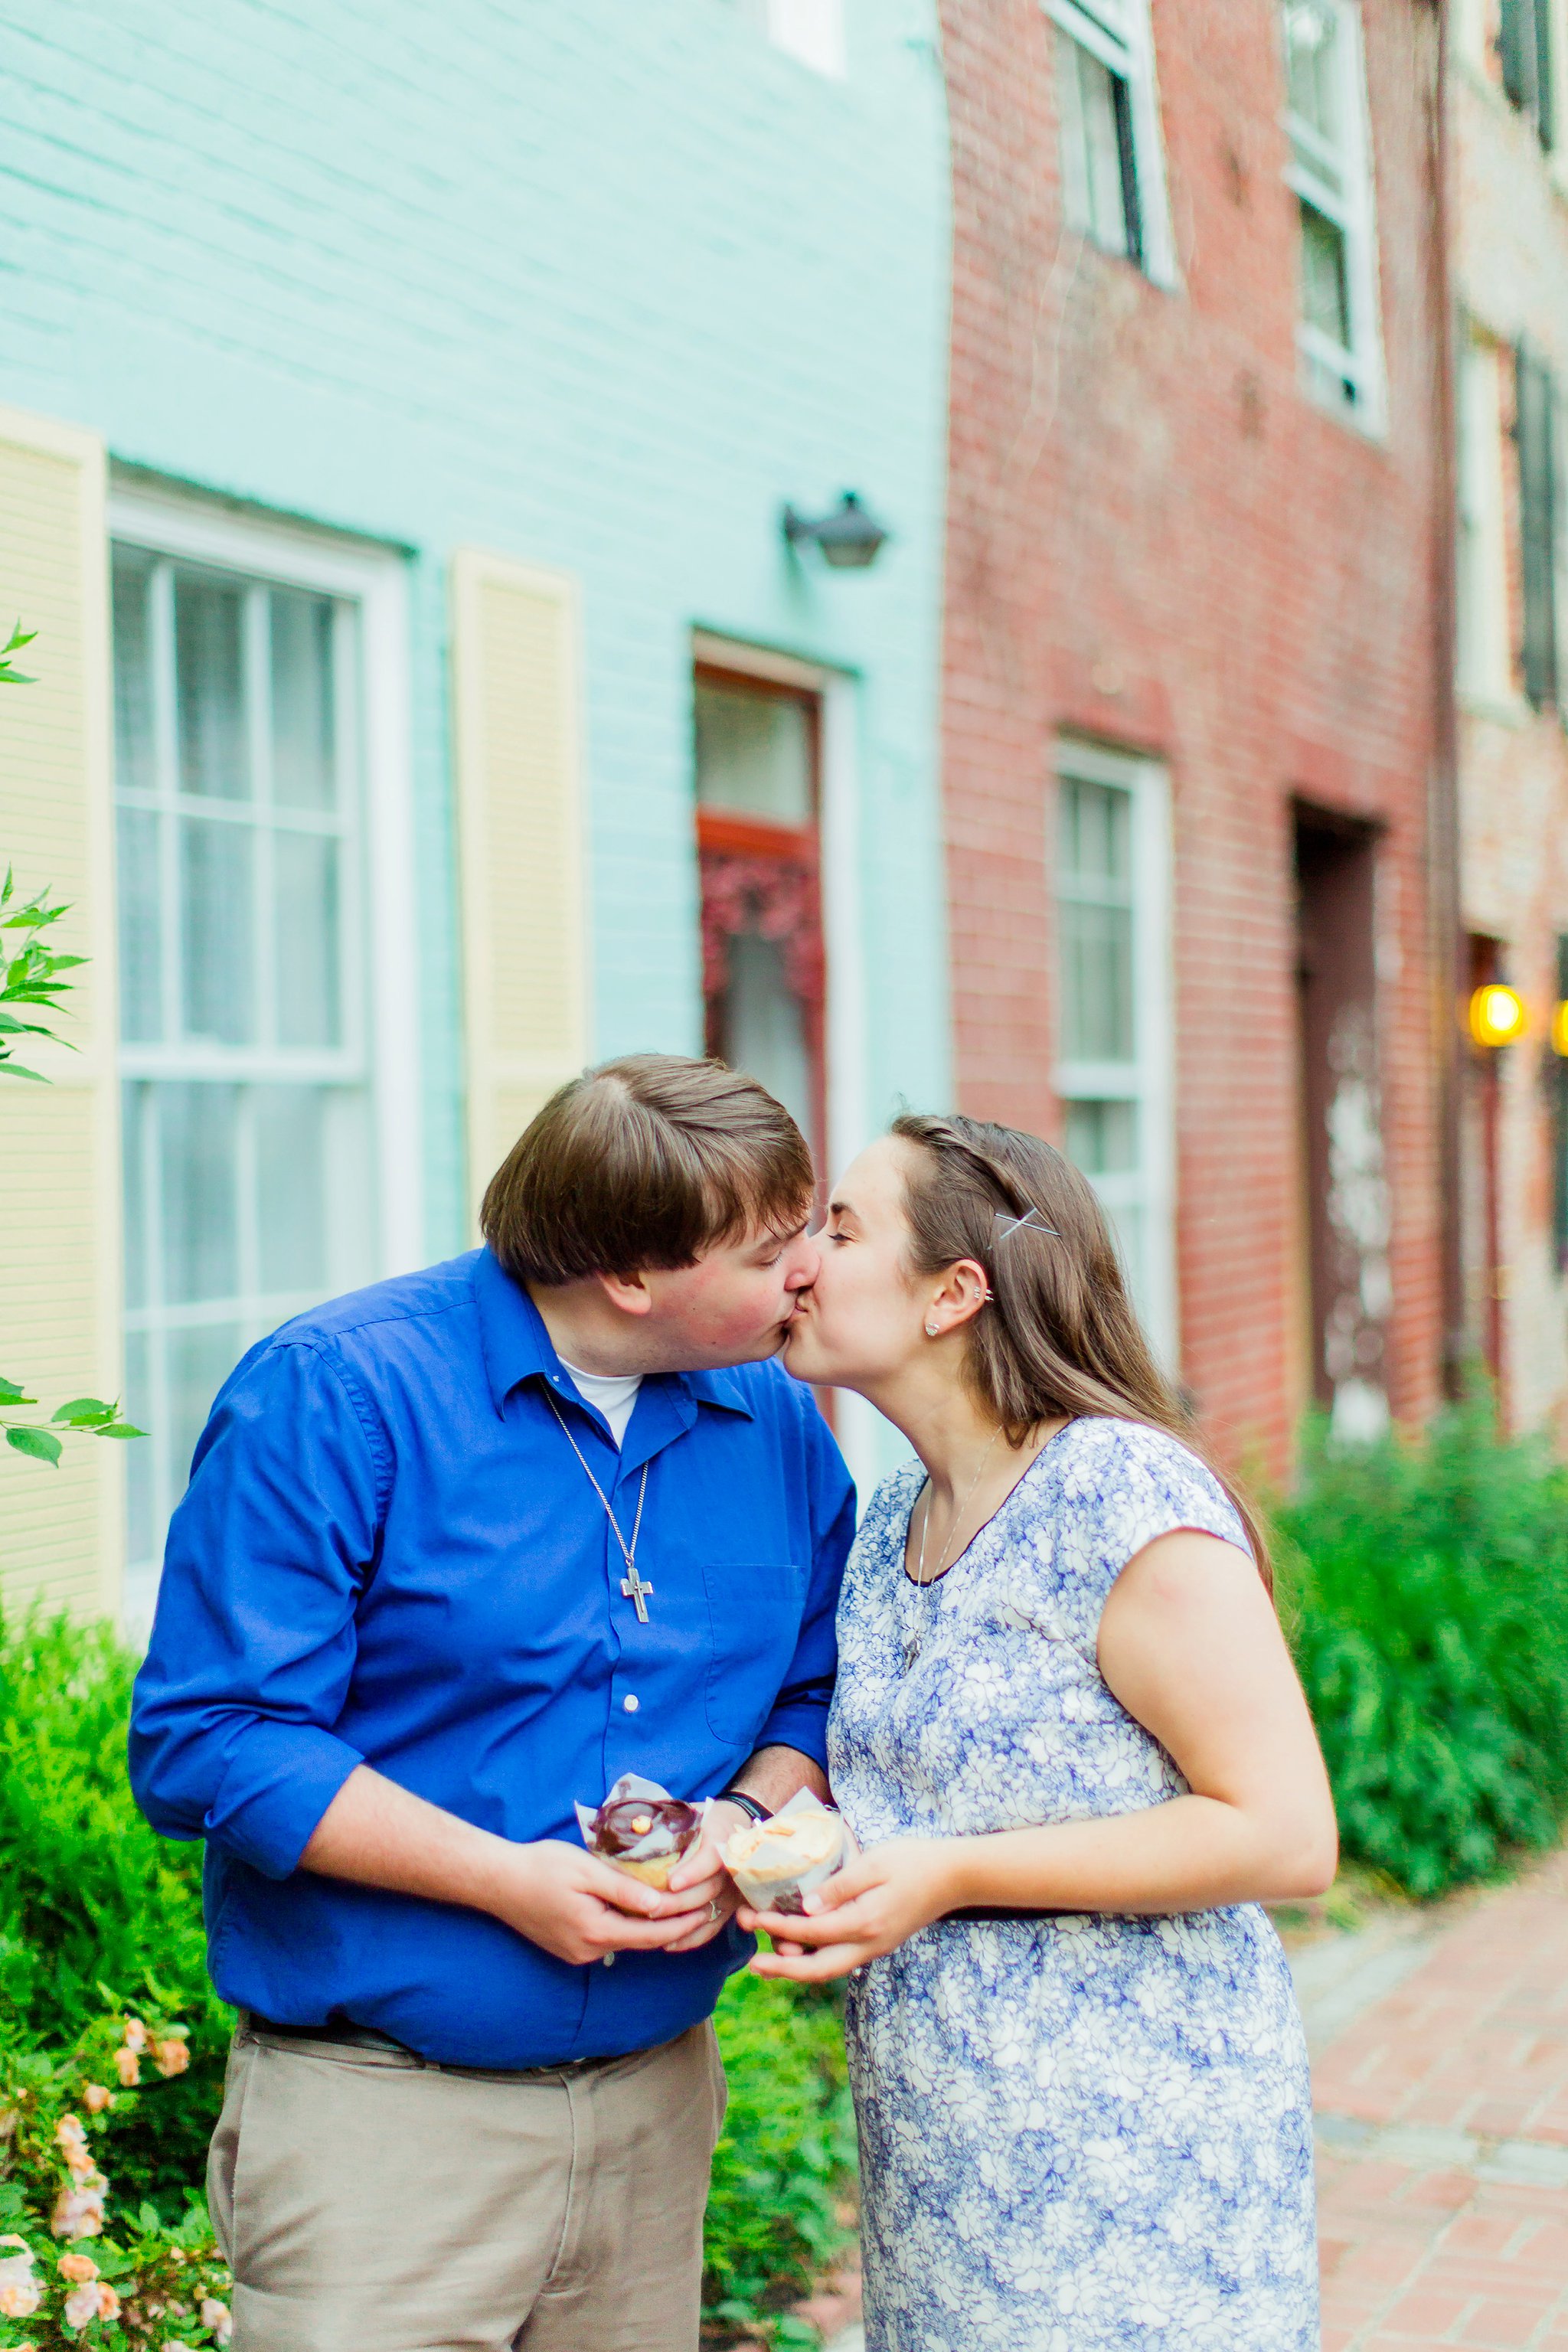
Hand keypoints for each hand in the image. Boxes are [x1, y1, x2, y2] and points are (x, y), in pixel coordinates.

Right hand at [483, 1838, 716, 1966]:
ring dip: (647, 1924)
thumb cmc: (541, 1868)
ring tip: (676, 1904)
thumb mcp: (588, 1871)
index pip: (651, 1935)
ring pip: (623, 1939)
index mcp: (596, 1932)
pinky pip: (607, 1937)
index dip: (681, 1925)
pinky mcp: (568, 1947)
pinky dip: (625, 1924)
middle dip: (670, 1925)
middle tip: (701, 1908)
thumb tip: (661, 1906)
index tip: (707, 1913)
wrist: (497, 1881)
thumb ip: (625, 1890)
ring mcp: (576, 1952)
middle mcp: (588, 1951)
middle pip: (640, 1940)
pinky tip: (636, 1906)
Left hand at [660, 1800, 747, 1953]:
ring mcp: (734, 1891)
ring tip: (652, 1927)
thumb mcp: (692, 1812)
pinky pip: (712, 1928)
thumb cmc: (706, 1818)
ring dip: (680, 1923)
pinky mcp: (730, 1907)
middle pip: (708, 1890)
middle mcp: (733, 1868)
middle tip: (649, 1908)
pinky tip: (668, 1943)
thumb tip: (634, 1826)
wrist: (737, 1823)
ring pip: (708, 1912)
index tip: (671, 1882)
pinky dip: (691, 1938)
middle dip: (677, 1902)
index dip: (693, 1872)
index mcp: (723, 1839)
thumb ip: (670, 1822)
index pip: (712, 1858)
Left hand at [740, 1837, 964, 1982]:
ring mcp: (875, 1948)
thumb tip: (807, 1907)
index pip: (812, 1932)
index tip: (755, 1918)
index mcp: (865, 1922)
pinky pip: (840, 1961)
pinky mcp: (878, 1943)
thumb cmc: (914, 1861)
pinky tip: (800, 1950)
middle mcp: (869, 1944)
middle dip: (782, 1969)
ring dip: (797, 1968)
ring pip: (829, 1970)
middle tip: (752, 1964)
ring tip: (768, 1961)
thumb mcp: (875, 1863)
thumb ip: (839, 1886)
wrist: (954, 1877)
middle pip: (818, 1969)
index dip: (780, 1927)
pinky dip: (815, 1961)